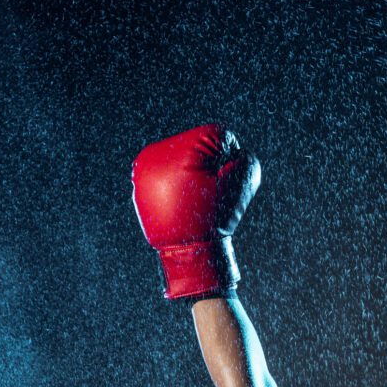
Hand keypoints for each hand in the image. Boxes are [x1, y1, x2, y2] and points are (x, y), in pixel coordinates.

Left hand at [131, 124, 260, 298]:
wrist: (188, 251)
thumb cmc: (214, 219)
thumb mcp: (240, 186)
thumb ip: (247, 160)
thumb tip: (236, 154)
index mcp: (178, 149)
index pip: (217, 136)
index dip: (229, 158)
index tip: (222, 183)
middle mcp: (153, 154)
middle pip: (196, 144)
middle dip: (208, 165)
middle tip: (207, 194)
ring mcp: (141, 170)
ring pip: (181, 158)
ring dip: (192, 173)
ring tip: (193, 199)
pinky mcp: (138, 184)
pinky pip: (166, 174)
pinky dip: (177, 185)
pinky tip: (181, 202)